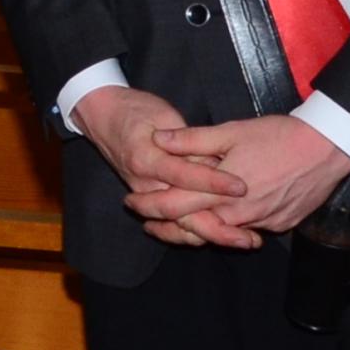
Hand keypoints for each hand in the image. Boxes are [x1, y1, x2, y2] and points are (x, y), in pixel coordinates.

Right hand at [74, 86, 244, 245]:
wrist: (101, 116)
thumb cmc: (134, 109)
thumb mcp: (162, 113)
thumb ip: (188, 139)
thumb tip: (216, 160)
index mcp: (146, 158)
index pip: (184, 175)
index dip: (213, 182)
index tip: (241, 187)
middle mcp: (145, 184)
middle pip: (182, 214)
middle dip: (217, 228)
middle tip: (249, 236)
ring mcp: (146, 195)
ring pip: (179, 226)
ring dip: (212, 236)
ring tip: (245, 240)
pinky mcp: (151, 200)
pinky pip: (174, 224)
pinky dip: (198, 234)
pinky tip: (223, 236)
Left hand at [151, 114, 349, 246]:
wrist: (327, 149)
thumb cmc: (279, 136)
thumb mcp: (232, 131)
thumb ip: (192, 140)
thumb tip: (159, 139)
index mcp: (222, 191)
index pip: (175, 206)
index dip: (150, 206)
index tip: (132, 203)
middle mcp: (240, 214)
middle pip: (195, 227)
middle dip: (167, 226)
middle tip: (146, 221)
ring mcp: (262, 223)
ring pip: (222, 232)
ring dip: (198, 228)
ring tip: (179, 223)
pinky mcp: (280, 225)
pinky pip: (248, 230)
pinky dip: (231, 226)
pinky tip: (222, 216)